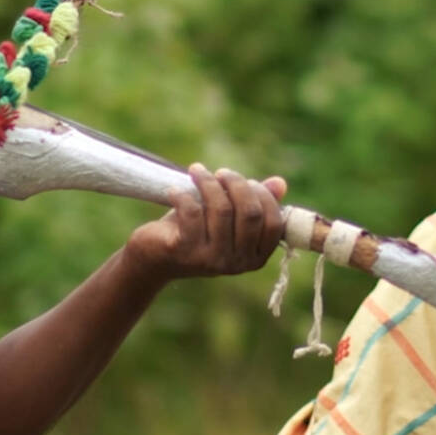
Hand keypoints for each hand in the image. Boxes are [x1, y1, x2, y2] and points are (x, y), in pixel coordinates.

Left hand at [126, 164, 288, 279]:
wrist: (155, 256)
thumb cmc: (197, 230)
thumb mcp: (229, 216)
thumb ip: (255, 201)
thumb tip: (280, 184)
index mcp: (255, 257)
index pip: (274, 223)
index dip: (262, 195)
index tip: (246, 180)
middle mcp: (237, 263)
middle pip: (250, 213)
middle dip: (237, 183)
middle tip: (221, 172)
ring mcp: (212, 260)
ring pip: (221, 209)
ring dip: (209, 182)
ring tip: (196, 171)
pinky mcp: (186, 253)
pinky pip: (192, 213)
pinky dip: (183, 195)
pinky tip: (174, 191)